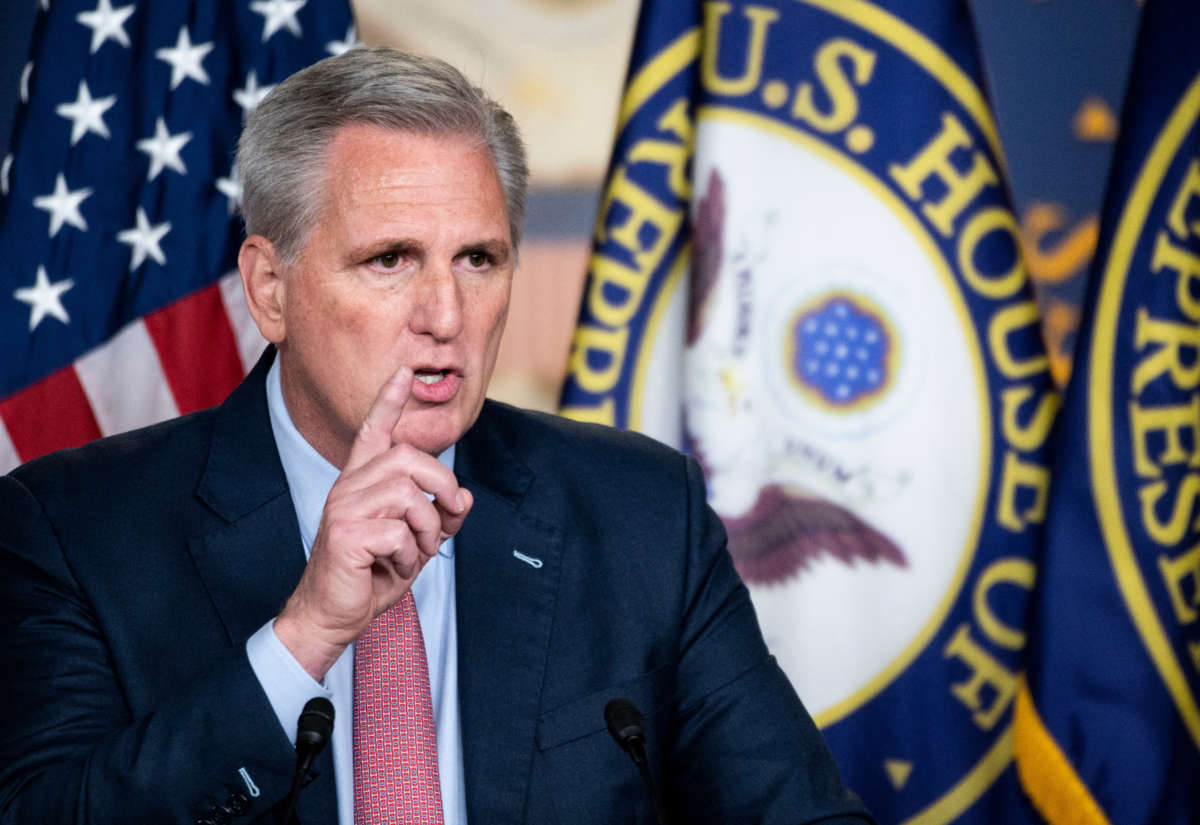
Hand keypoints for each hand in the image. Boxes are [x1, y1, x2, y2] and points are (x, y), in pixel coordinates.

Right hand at [274, 365, 472, 680]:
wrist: (333, 615)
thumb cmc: (371, 576)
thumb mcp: (415, 543)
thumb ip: (439, 518)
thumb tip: (465, 498)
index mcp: (360, 482)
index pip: (373, 431)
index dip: (388, 401)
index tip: (403, 371)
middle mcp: (348, 487)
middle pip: (407, 458)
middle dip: (441, 484)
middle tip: (450, 514)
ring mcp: (344, 508)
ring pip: (407, 496)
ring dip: (426, 530)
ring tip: (417, 554)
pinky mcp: (345, 534)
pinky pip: (399, 533)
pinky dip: (411, 556)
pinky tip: (396, 569)